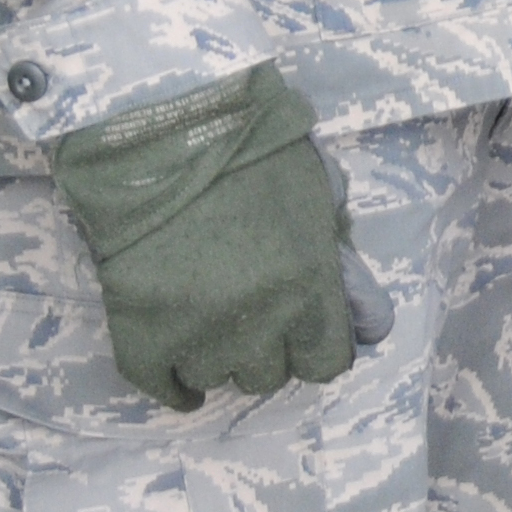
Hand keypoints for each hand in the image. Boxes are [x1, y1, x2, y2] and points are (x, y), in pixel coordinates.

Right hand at [48, 64, 359, 409]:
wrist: (163, 127)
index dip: (317, 346)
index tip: (304, 330)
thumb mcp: (318, 195)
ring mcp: (197, 332)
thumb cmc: (250, 147)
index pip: (327, 363)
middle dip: (266, 346)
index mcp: (310, 285)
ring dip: (219, 353)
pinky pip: (160, 384)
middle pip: (269, 375)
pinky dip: (173, 384)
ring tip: (212, 318)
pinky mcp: (140, 332)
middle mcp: (260, 321)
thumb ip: (343, 262)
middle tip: (252, 310)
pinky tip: (181, 375)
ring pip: (216, 376)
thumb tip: (371, 323)